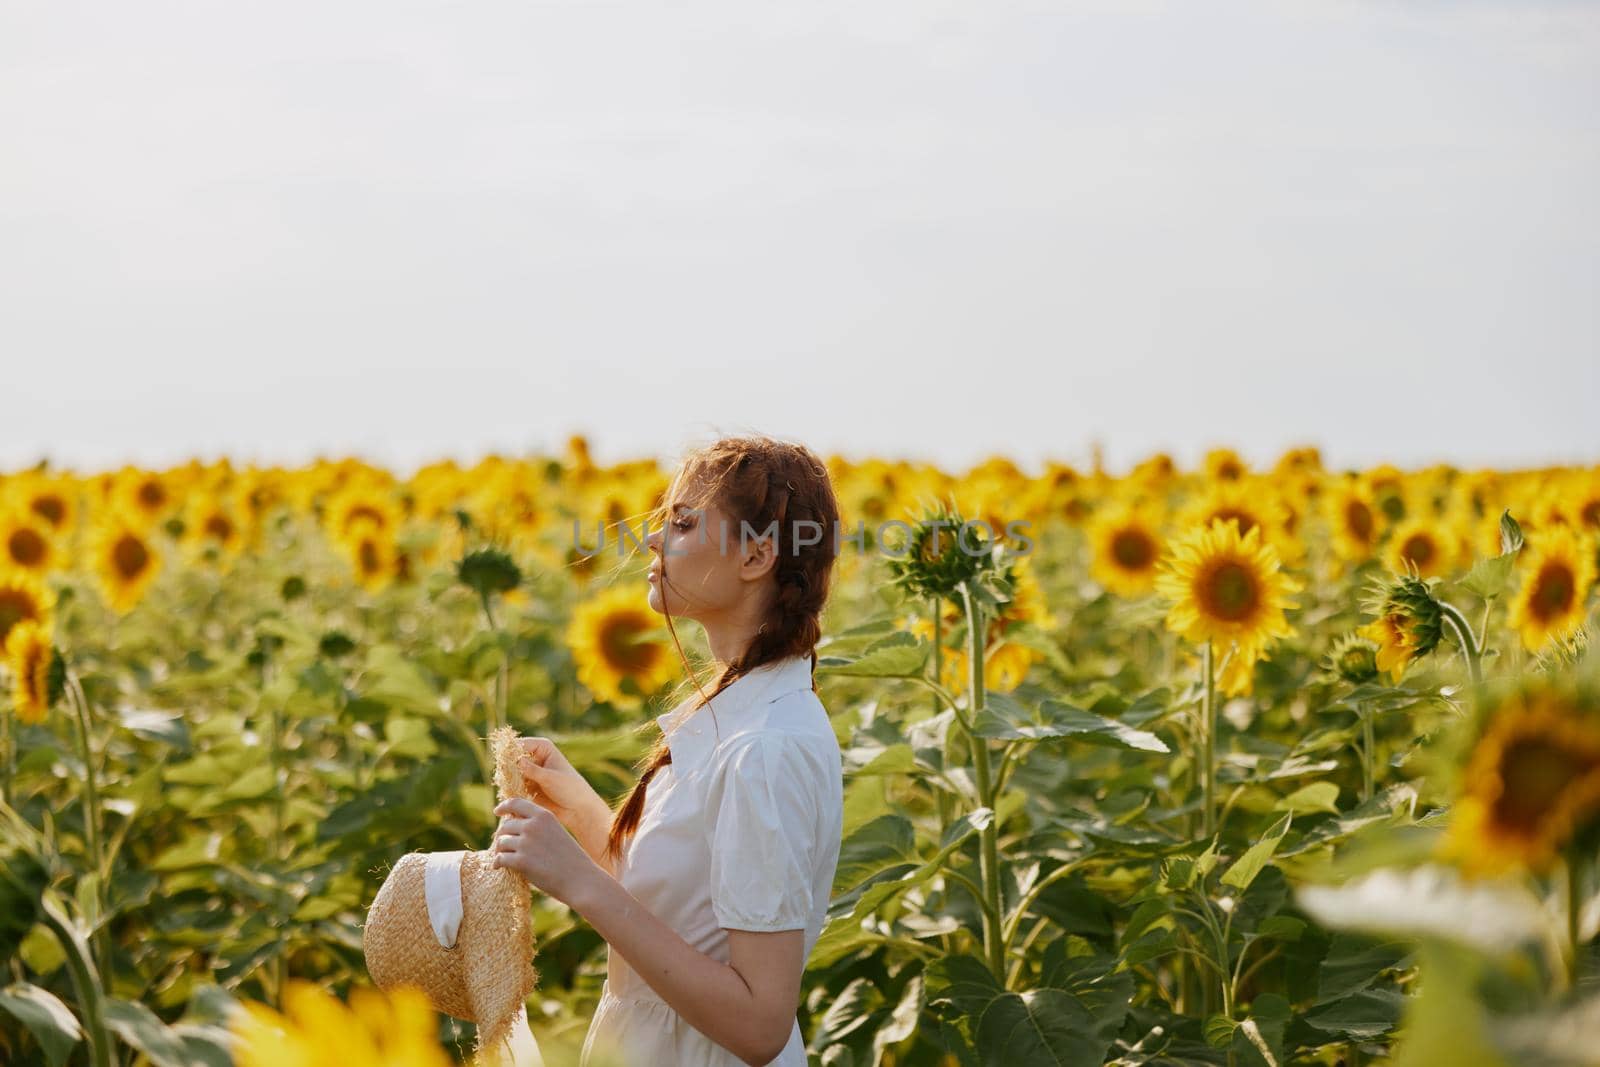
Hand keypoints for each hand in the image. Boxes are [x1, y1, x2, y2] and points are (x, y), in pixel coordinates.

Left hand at [491, 796, 604, 905]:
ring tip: (505, 858)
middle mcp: (533, 826)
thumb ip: (537, 826)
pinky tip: (498, 867)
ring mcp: (526, 843)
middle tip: (503, 847)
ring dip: (500, 851)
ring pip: (501, 843)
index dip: (504, 806)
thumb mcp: (555, 832)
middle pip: (505, 826)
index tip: (497, 812)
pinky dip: (497, 863)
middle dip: (502, 836)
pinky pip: (500, 858)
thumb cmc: (568, 858)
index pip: (515, 803)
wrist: (580, 879)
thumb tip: (508, 826)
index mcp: (543, 815)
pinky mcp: (521, 861)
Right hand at [516, 736, 612, 860]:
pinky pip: (512, 785)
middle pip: (512, 758)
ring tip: (514, 790)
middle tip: (508, 780)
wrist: (576, 808)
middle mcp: (533, 756)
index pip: (520, 744)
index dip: (511, 752)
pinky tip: (514, 797)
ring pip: (509, 772)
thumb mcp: (550, 778)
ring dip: (508, 781)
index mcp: (542, 747)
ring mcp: (528, 771)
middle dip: (508, 769)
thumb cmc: (569, 788)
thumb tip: (516, 760)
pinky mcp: (525, 785)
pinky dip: (510, 790)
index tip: (507, 765)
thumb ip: (532, 770)